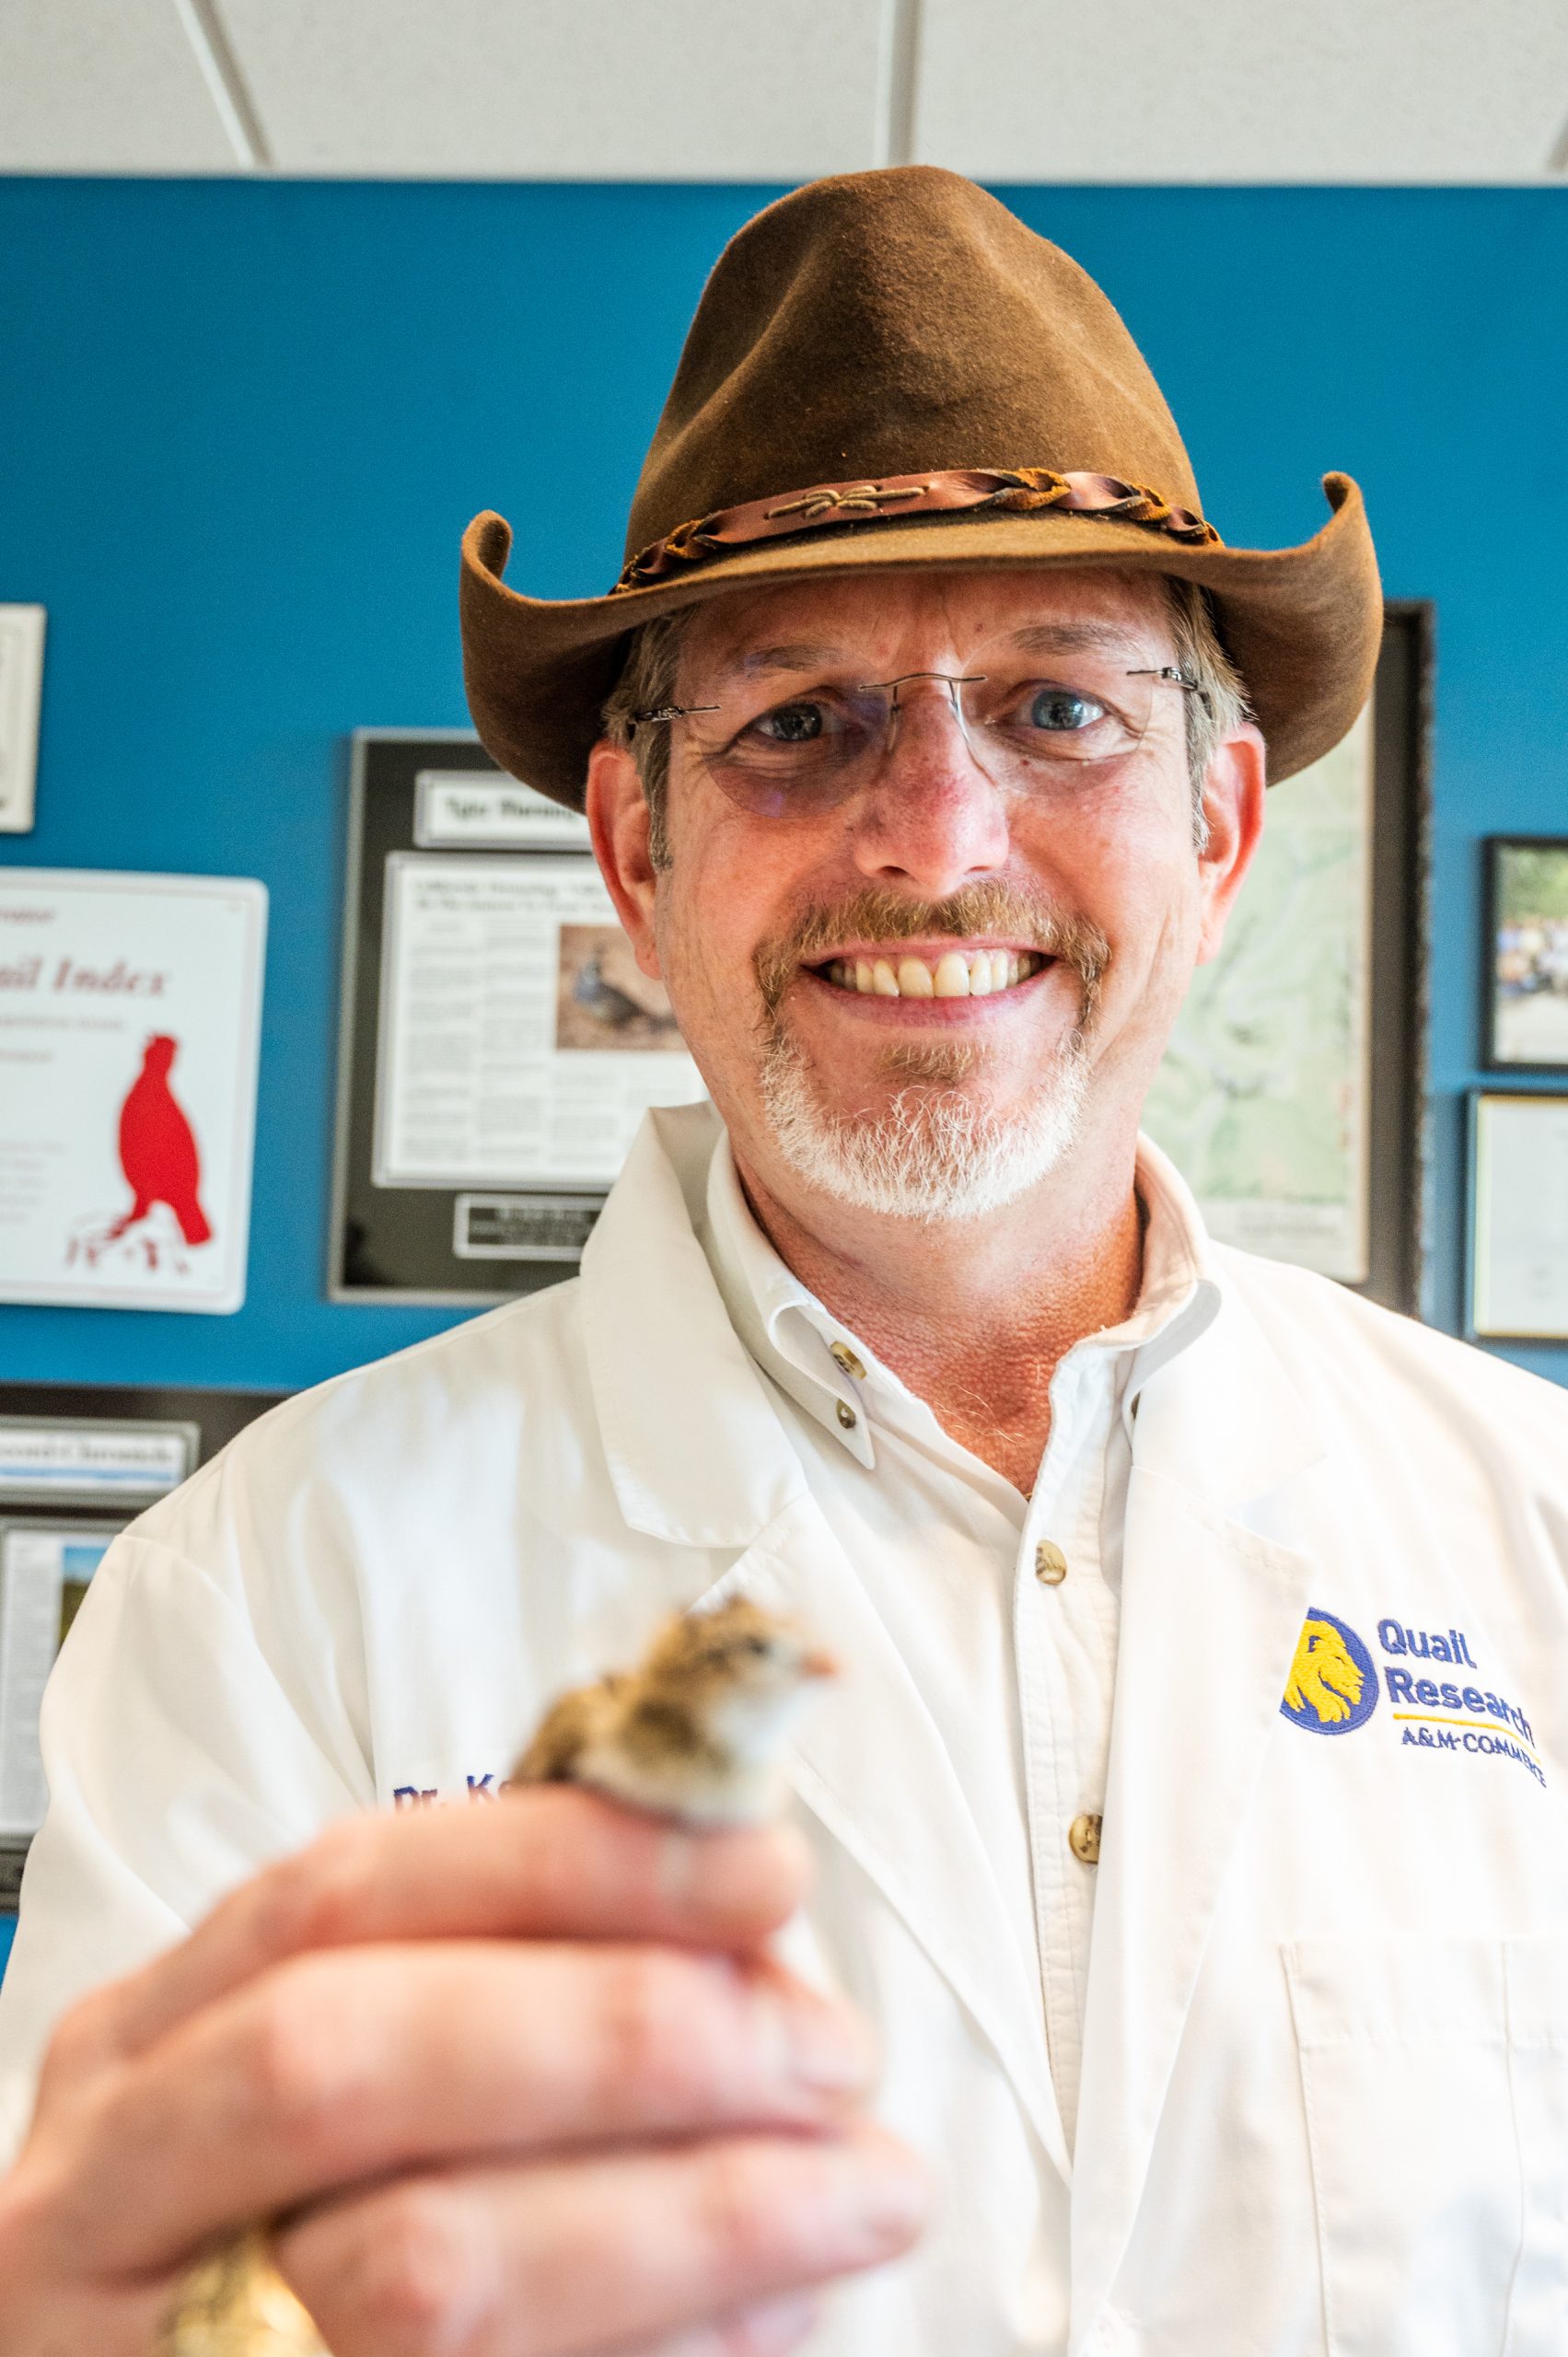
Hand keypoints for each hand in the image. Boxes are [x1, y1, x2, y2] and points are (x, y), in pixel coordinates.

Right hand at [0, 1789, 928, 2353]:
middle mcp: (119, 2184)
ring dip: (687, 2212)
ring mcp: (167, 2339)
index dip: (562, 1862)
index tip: (756, 1868)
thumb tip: (742, 1923)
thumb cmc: (286, 2222)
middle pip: (349, 2061)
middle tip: (820, 2047)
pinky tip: (768, 2313)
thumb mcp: (337, 2062)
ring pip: (423, 2264)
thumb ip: (493, 1978)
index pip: (347, 1892)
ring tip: (855, 2186)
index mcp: (149, 2036)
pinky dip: (660, 2349)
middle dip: (615, 2031)